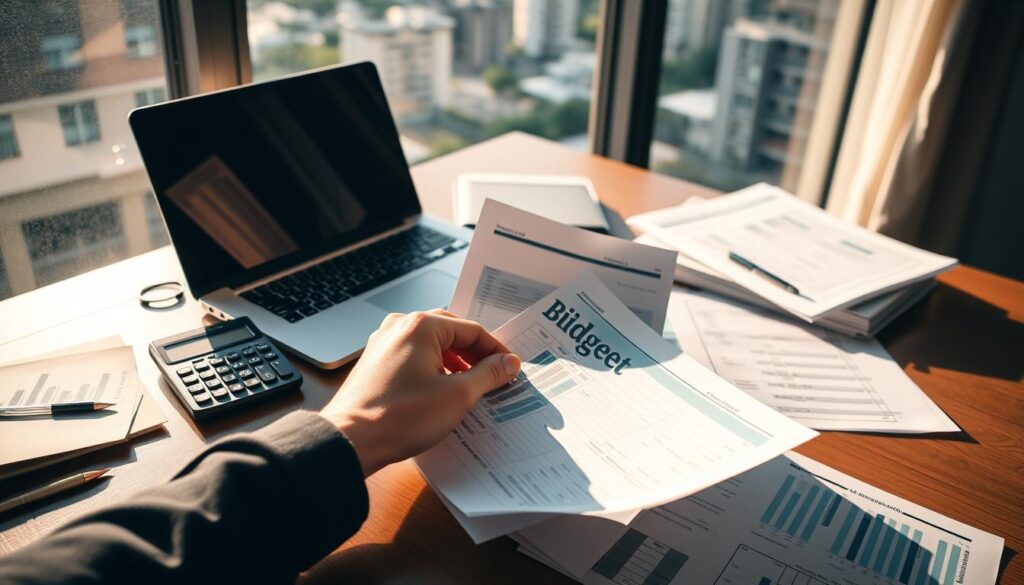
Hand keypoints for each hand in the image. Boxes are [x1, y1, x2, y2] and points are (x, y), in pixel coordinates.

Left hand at [319, 309, 520, 475]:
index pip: (471, 330)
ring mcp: (384, 344)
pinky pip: (413, 357)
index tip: (509, 369)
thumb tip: (508, 363)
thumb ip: (488, 374)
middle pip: (451, 333)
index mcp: (421, 326)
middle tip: (494, 376)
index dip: (495, 351)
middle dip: (474, 355)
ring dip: (454, 363)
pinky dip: (433, 369)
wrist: (352, 440)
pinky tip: (441, 392)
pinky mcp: (375, 362)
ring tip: (471, 387)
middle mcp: (399, 327)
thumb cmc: (400, 417)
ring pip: (431, 345)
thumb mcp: (458, 396)